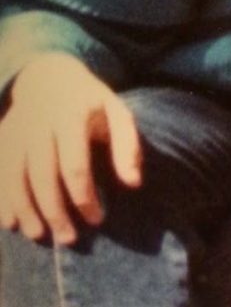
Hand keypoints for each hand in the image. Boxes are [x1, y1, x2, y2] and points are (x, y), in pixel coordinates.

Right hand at [0, 53, 141, 244]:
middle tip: (69, 239)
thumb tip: (134, 184)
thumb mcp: (117, 114)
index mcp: (72, 116)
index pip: (75, 166)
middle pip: (43, 176)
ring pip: (14, 178)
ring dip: (25, 211)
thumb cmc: (90, 102)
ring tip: (39, 235)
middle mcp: (39, 124)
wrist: (49, 76)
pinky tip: (10, 222)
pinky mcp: (1, 139)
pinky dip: (1, 200)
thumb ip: (128, 147)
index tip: (97, 219)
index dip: (85, 197)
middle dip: (55, 212)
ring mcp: (15, 132)